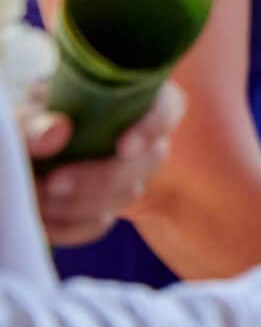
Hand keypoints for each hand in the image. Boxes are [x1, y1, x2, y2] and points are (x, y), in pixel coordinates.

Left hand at [22, 79, 183, 245]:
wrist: (27, 150)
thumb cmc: (32, 120)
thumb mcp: (28, 113)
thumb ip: (36, 120)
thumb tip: (57, 131)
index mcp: (135, 101)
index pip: (167, 109)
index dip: (153, 128)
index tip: (124, 147)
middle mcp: (143, 140)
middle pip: (150, 160)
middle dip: (103, 177)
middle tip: (55, 183)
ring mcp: (129, 177)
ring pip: (127, 195)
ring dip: (80, 202)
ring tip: (38, 195)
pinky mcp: (106, 208)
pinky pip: (98, 224)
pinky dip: (68, 225)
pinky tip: (42, 219)